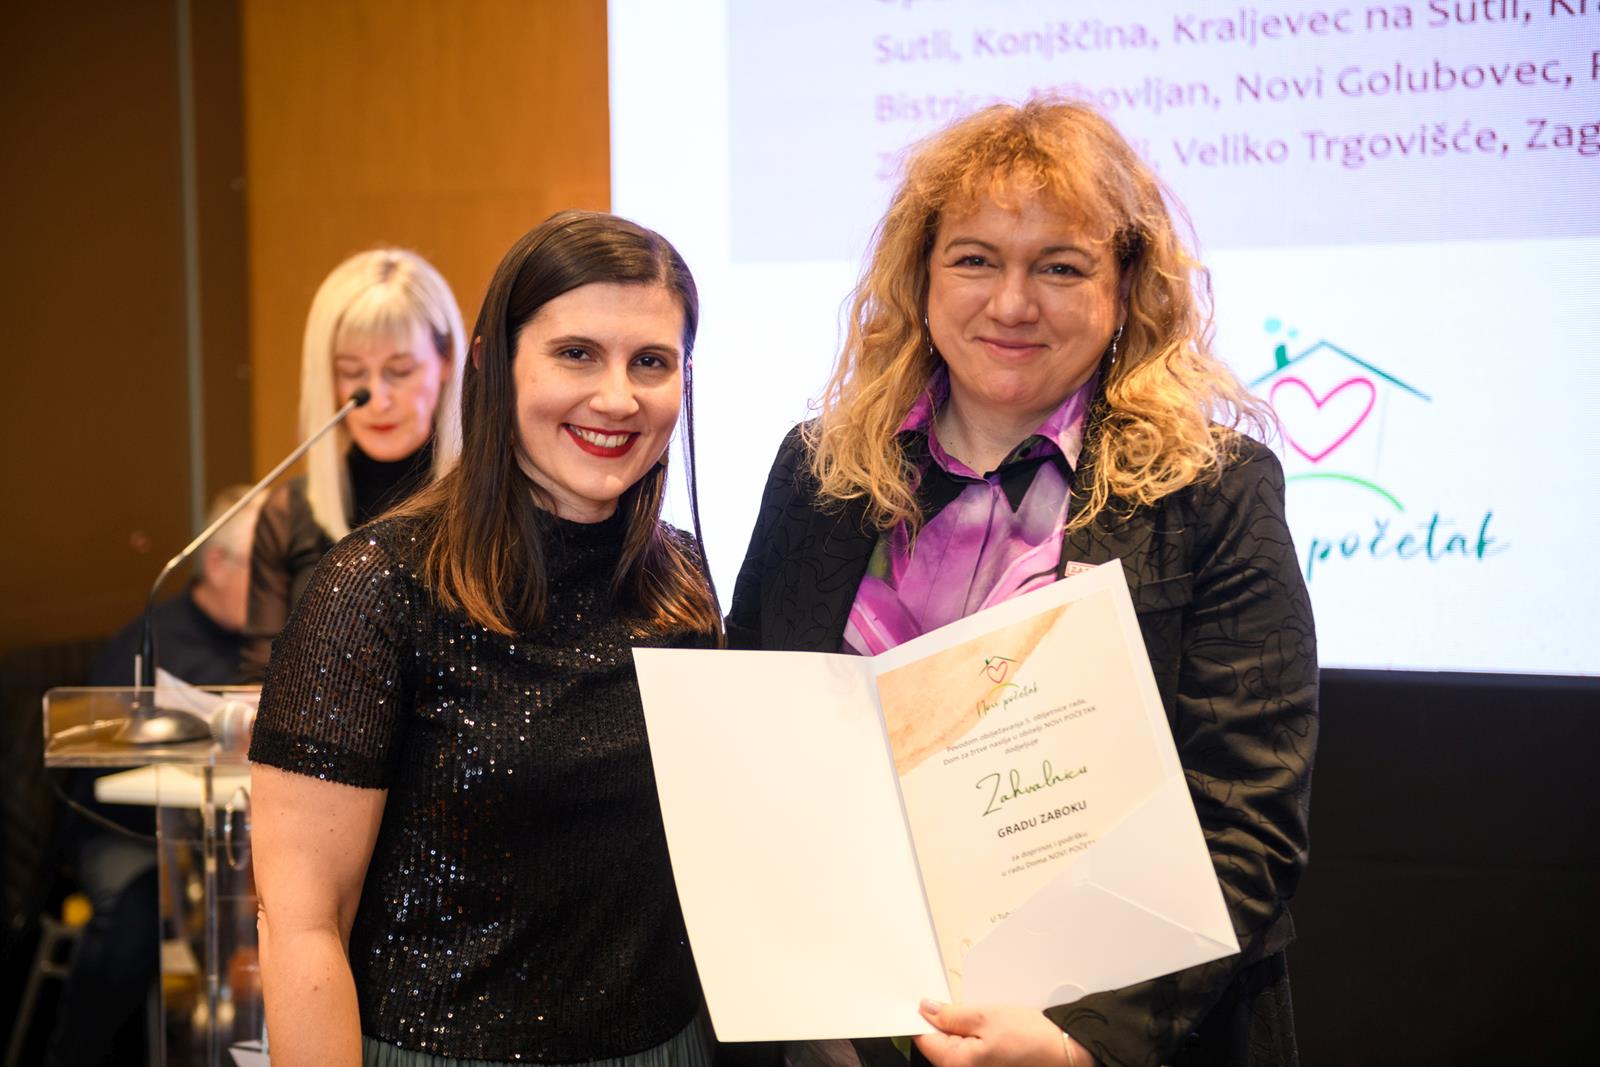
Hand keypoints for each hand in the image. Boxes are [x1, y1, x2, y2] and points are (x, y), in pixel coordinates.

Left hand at [914, 1000, 1096, 1066]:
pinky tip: (986, 1028)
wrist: (1063, 1051)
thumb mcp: (986, 1016)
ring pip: (953, 1046)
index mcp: (957, 1064)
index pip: (923, 1038)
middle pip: (937, 1044)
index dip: (922, 1016)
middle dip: (942, 1022)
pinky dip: (971, 1037)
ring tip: (979, 1017)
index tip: (926, 1000)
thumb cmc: (1030, 1038)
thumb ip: (951, 1015)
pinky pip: (968, 1052)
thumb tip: (926, 1010)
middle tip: (960, 1005)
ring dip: (959, 1028)